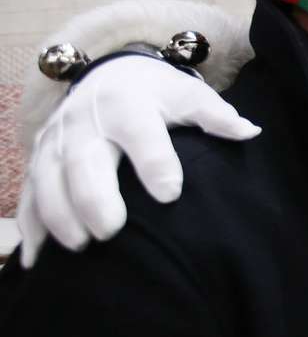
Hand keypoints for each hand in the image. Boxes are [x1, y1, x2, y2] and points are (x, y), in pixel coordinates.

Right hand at [18, 56, 259, 266]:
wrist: (110, 75)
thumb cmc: (158, 96)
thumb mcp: (188, 96)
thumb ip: (216, 116)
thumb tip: (250, 132)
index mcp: (127, 104)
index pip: (140, 133)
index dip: (154, 161)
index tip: (170, 195)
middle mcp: (84, 121)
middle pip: (84, 160)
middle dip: (94, 196)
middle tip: (112, 231)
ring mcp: (56, 142)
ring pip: (49, 179)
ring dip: (60, 214)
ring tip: (80, 245)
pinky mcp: (39, 159)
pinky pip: (28, 193)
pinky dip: (30, 226)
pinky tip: (37, 260)